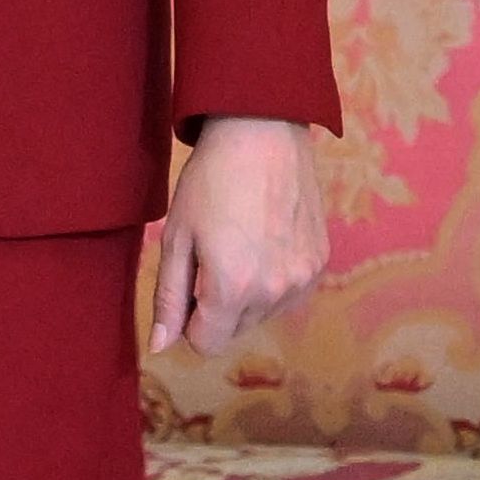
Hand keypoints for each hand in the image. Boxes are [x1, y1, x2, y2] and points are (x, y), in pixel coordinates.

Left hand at [149, 115, 327, 358]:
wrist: (262, 132)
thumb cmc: (211, 180)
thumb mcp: (176, 238)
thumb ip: (168, 298)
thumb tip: (161, 347)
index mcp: (231, 288)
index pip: (206, 344)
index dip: (190, 318)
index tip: (190, 279)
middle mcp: (272, 291)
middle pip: (234, 331)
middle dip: (218, 305)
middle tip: (214, 252)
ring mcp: (301, 278)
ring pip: (262, 314)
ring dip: (247, 293)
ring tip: (242, 241)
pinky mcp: (319, 262)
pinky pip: (288, 293)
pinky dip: (273, 278)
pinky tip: (265, 238)